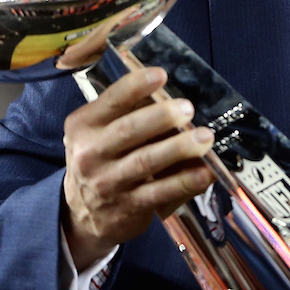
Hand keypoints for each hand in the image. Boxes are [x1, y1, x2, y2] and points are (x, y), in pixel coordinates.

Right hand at [62, 67, 215, 268]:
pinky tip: (206, 172)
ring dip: (179, 148)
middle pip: (128, 131)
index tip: (160, 75)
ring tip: (205, 137)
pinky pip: (160, 192)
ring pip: (146, 161)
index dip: (134, 87)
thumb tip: (170, 94)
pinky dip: (185, 181)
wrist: (83, 214)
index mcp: (84, 126)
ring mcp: (109, 183)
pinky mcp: (129, 207)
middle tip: (187, 108)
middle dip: (161, 117)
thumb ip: (124, 114)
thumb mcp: (97, 133)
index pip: (110, 102)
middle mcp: (91, 154)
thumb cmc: (100, 161)